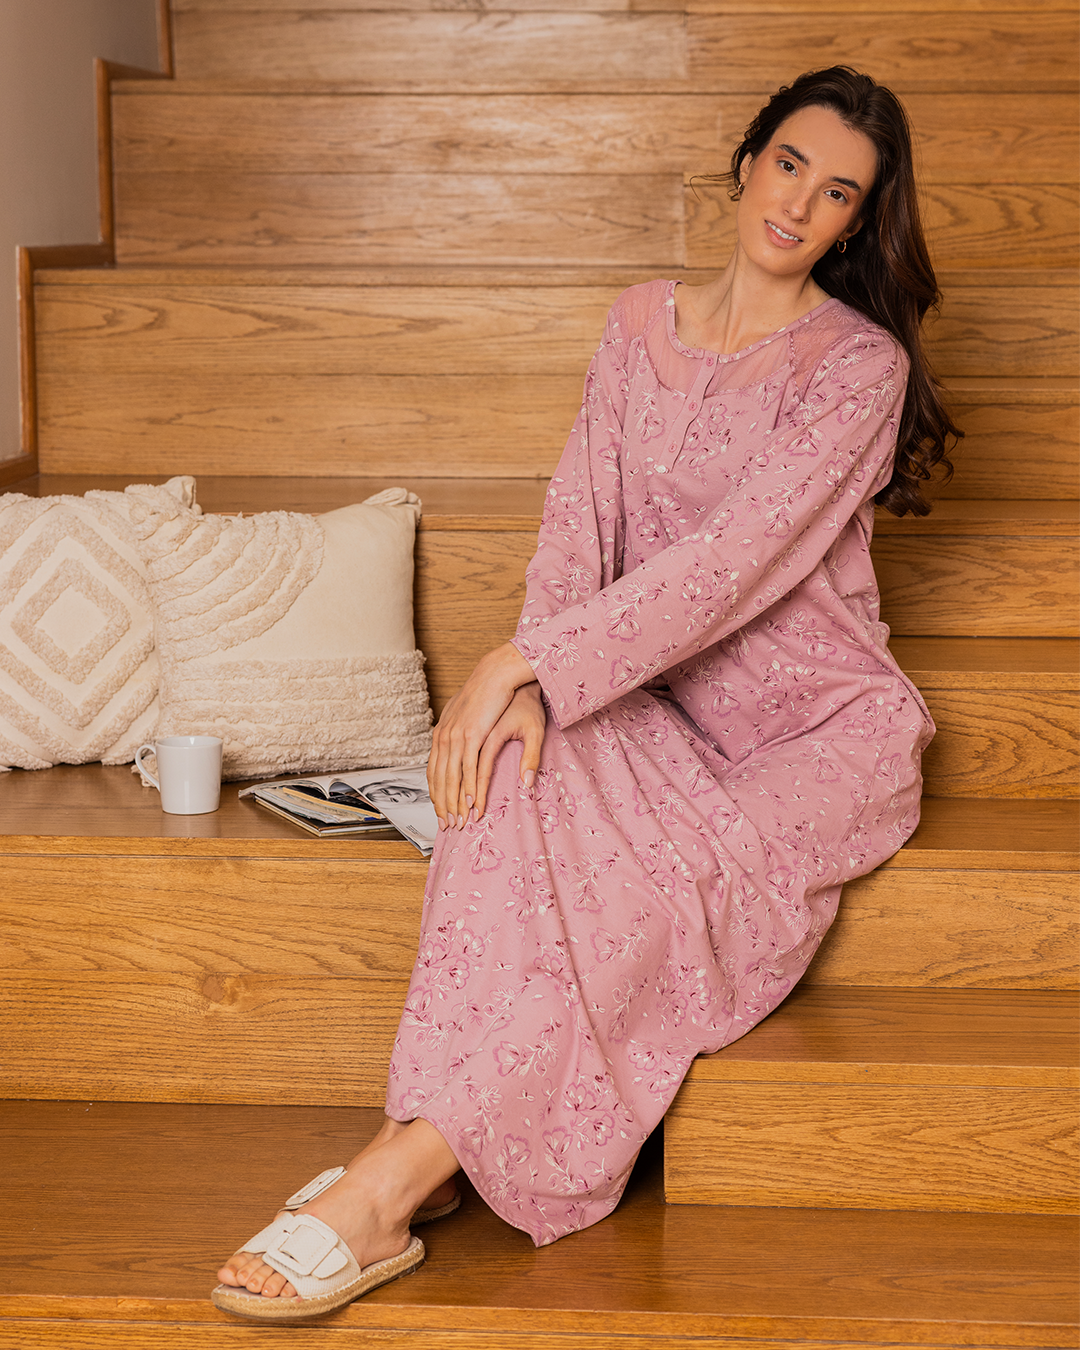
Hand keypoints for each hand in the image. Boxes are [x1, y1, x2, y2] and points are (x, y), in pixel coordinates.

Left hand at [427, 643, 537, 828]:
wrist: (497, 673)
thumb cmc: (489, 696)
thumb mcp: (469, 718)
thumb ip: (463, 735)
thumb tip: (459, 748)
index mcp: (442, 733)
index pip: (433, 771)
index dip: (436, 794)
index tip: (441, 812)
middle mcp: (444, 737)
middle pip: (439, 779)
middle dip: (443, 806)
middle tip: (448, 826)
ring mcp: (457, 737)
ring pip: (452, 778)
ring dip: (456, 803)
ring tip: (460, 822)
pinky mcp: (473, 735)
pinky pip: (469, 769)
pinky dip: (470, 788)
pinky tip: (472, 802)